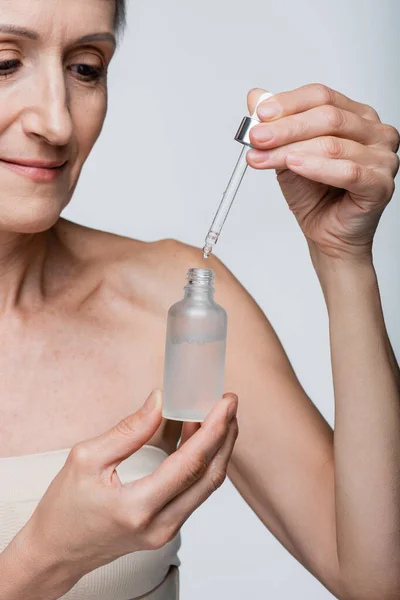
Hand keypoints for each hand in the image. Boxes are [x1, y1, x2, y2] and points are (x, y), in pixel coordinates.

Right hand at [13, 389, 237, 589]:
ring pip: (206, 486)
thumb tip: (161, 401)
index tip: (226, 402)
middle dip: (225, 436)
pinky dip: (201, 462)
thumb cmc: (64, 507)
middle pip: (210, 476)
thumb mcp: (87, 458)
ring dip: (217, 449)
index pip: (190, 464)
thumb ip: (129, 430)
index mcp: (137, 508)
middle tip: (229, 404)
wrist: (55, 551)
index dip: (214, 429)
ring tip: (216, 415)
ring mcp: (166, 532)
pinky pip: (193, 491)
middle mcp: (159, 525)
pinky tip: (196, 437)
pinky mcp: (166, 529)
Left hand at [246, 84, 399, 260]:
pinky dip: (317, 167)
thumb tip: (255, 97)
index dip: (288, 103)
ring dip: (292, 150)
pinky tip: (295, 165)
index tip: (259, 114)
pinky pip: (348, 171)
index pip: (322, 96)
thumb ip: (275, 125)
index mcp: (356, 116)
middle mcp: (375, 132)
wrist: (326, 234)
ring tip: (265, 157)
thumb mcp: (286, 154)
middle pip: (328, 117)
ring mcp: (383, 158)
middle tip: (257, 137)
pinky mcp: (380, 185)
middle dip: (286, 128)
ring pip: (333, 144)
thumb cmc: (315, 195)